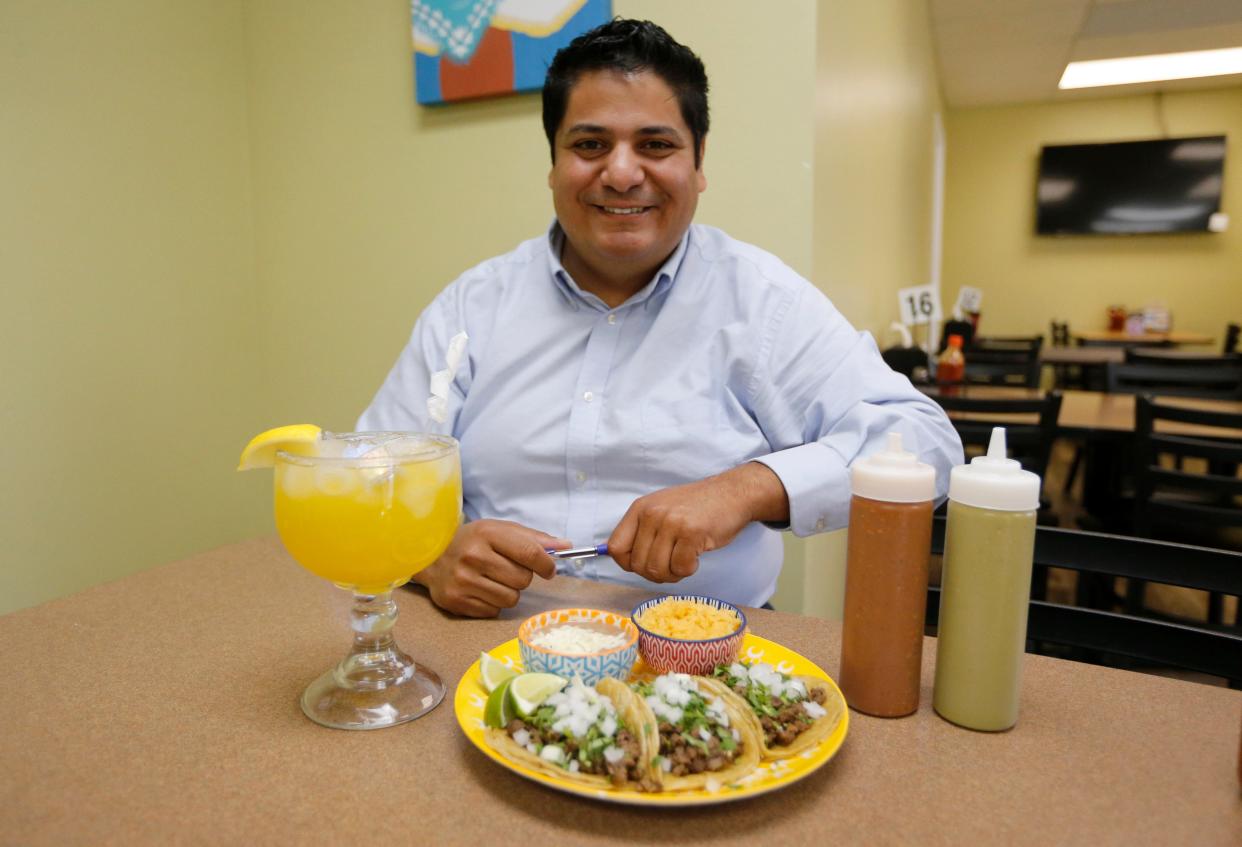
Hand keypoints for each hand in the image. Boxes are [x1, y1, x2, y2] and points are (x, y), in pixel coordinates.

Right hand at [413, 520, 568, 617]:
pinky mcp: (456, 602)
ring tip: (493, 580)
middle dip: (523, 577)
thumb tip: (566, 546)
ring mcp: (463, 581)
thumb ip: (534, 538)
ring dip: (509, 592)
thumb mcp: (500, 530)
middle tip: (508, 570)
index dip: (546, 564)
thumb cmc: (473, 541)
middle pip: (522, 580)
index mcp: (487, 534)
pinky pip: (494, 611)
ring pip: (510, 599)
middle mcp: (473, 557)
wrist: (431, 556)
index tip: (549, 569)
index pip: (529, 553)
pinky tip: (481, 590)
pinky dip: (493, 604)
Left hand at [607, 462, 787, 583]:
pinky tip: (696, 556)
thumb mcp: (660, 510)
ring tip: (684, 559)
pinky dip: (689, 569)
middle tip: (672, 564)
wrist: (731, 493)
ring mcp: (671, 522)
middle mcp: (652, 514)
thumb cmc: (696, 507)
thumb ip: (641, 532)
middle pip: (637, 564)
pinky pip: (680, 568)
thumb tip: (620, 559)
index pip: (616, 547)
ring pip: (657, 569)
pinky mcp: (692, 533)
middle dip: (655, 573)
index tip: (644, 563)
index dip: (628, 563)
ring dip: (672, 573)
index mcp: (640, 509)